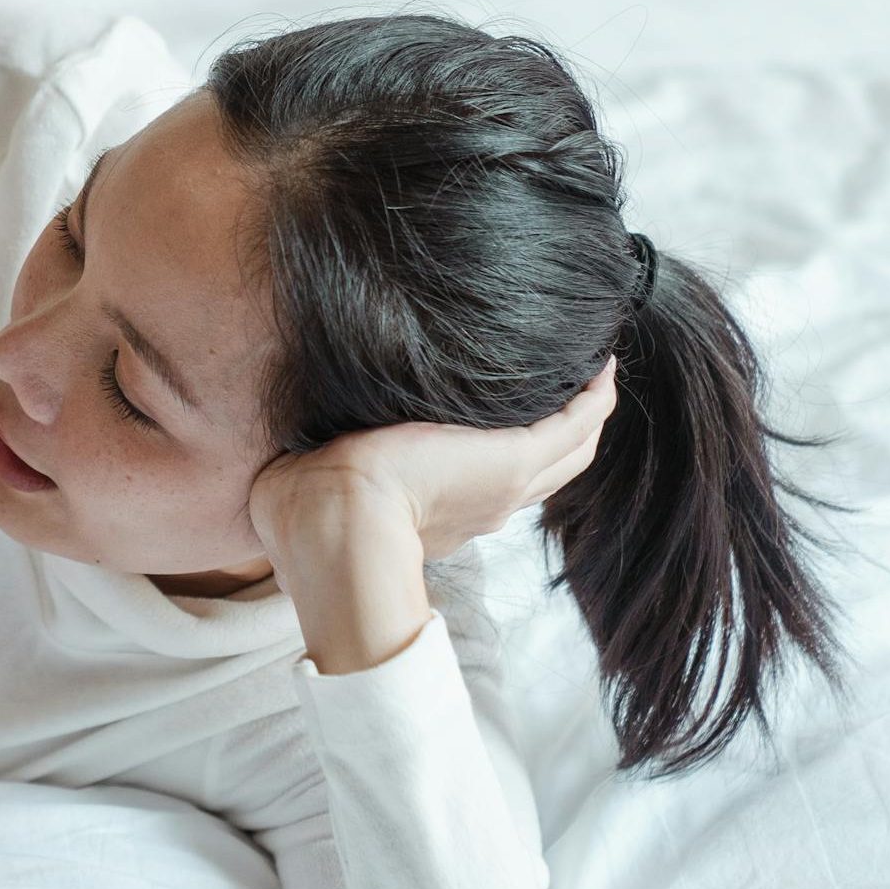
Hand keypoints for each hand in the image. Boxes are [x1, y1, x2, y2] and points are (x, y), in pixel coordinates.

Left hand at [249, 360, 618, 566]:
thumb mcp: (314, 484)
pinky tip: (601, 359)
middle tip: (574, 386)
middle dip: (564, 430)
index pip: (484, 486)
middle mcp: (482, 507)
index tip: (503, 423)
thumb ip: (315, 464)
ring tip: (593, 368)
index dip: (503, 456)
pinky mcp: (514, 458)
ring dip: (586, 410)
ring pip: (570, 449)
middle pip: (547, 471)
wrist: (332, 529)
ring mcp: (505, 485)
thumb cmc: (303, 517)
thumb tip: (289, 444)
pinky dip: (593, 393)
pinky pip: (577, 420)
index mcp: (438, 517)